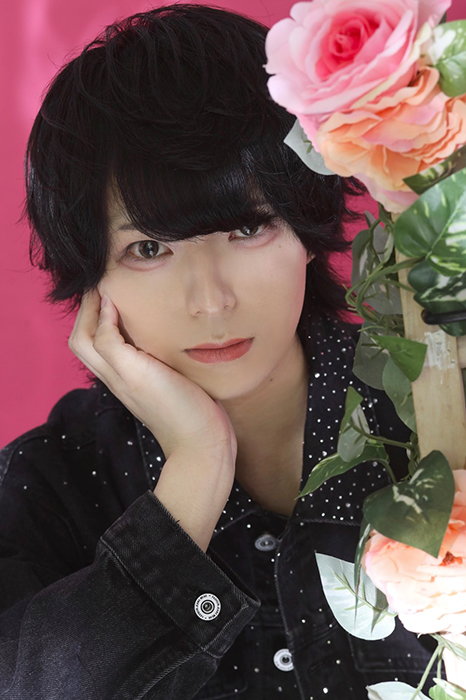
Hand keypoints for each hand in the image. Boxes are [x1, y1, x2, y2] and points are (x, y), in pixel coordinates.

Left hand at [68, 289, 237, 461]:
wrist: (204, 443)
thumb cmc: (172, 408)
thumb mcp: (135, 372)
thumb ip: (112, 342)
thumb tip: (104, 308)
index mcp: (111, 372)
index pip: (82, 335)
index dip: (86, 308)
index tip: (101, 280)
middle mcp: (120, 375)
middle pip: (91, 340)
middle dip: (92, 311)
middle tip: (108, 285)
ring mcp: (140, 379)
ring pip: (113, 345)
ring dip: (113, 321)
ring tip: (128, 299)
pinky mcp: (161, 381)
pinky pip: (137, 352)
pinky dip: (137, 334)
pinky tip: (156, 324)